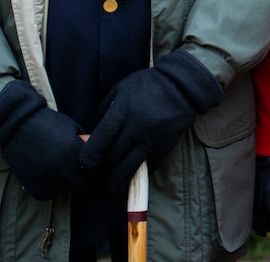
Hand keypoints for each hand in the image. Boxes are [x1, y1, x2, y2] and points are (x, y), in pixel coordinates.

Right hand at [0, 79, 86, 200]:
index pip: (92, 174)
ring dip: (61, 184)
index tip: (86, 168)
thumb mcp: (72, 129)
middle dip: (77, 179)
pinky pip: (46, 195)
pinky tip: (44, 175)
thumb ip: (85, 145)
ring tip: (54, 170)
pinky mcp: (32, 186)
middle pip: (79, 186)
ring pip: (62, 190)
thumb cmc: (48, 123)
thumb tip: (97, 155)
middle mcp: (63, 169)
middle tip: (71, 171)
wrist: (18, 124)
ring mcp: (47, 179)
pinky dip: (46, 188)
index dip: (90, 171)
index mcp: (75, 154)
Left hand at [80, 50, 222, 192]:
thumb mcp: (123, 87)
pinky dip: (140, 171)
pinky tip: (135, 174)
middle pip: (113, 156)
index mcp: (122, 110)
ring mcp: (151, 137)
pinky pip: (149, 165)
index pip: (101, 140)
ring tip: (114, 186)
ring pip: (130, 166)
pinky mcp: (164, 145)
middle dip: (104, 169)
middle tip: (101, 173)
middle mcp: (135, 126)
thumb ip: (107, 106)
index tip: (87, 164)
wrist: (183, 85)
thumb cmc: (149, 84)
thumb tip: (99, 125)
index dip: (90, 156)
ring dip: (118, 179)